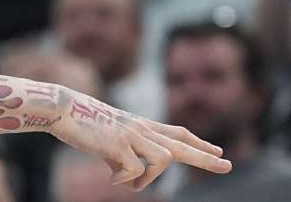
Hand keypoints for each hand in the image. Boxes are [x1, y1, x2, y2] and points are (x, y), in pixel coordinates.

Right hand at [49, 91, 231, 190]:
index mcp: (142, 126)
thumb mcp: (110, 141)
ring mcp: (132, 136)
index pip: (178, 133)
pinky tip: (109, 176)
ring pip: (163, 160)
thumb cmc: (83, 124)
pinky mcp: (119, 144)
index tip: (218, 152)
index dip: (198, 143)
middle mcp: (142, 129)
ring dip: (148, 179)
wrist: (64, 109)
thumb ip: (125, 157)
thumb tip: (131, 178)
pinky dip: (124, 180)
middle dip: (204, 158)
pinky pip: (134, 171)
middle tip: (227, 165)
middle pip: (181, 145)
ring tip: (127, 181)